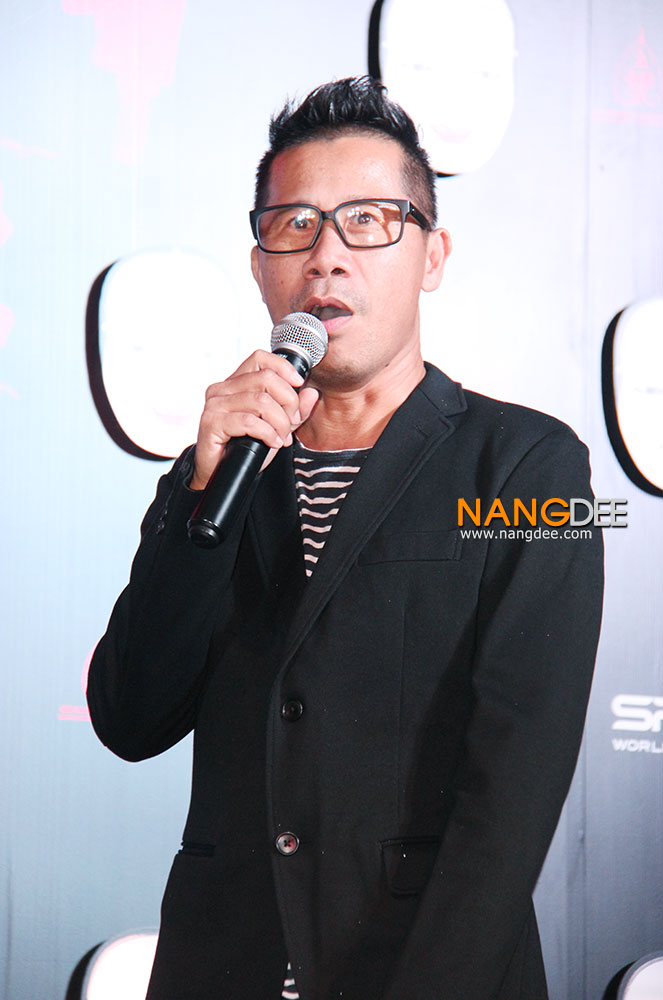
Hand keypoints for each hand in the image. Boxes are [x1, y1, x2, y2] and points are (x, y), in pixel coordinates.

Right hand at [190, 350, 319, 489]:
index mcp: (235, 383)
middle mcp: (222, 389)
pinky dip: (267, 433)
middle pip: (266, 379)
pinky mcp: (212, 422)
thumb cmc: (245, 448)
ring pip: (261, 401)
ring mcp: (215, 404)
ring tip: (281, 437)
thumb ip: (295, 411)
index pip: (260, 358)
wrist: (221, 474)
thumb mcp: (278, 427)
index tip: (299, 384)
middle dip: (288, 401)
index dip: (283, 368)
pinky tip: (272, 443)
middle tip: (292, 422)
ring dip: (280, 422)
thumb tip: (312, 393)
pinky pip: (249, 421)